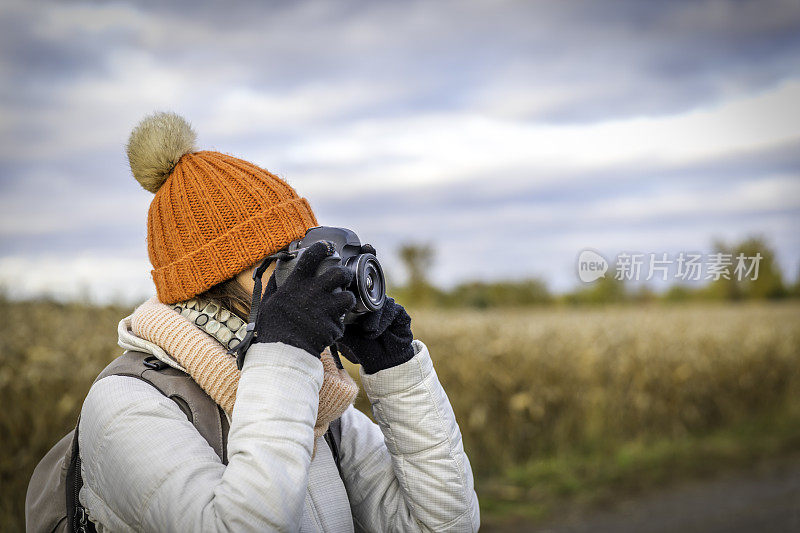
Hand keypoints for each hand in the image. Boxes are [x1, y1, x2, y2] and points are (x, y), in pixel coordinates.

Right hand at [255, 241, 355, 357]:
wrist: (281, 352)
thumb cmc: (272, 326)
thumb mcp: (269, 301)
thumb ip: (275, 284)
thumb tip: (276, 271)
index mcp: (297, 284)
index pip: (312, 257)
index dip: (323, 248)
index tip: (327, 248)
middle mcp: (314, 293)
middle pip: (340, 273)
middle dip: (345, 274)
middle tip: (344, 278)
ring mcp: (325, 309)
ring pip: (348, 297)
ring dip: (346, 300)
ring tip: (341, 303)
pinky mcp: (333, 326)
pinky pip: (341, 323)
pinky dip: (336, 326)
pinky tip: (329, 327)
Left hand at [338, 297, 414, 373]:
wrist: (383, 363)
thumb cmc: (366, 350)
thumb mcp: (349, 338)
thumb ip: (339, 328)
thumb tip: (326, 322)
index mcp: (365, 308)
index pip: (361, 296)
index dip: (355, 302)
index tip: (348, 311)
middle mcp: (379, 306)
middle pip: (373, 298)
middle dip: (365, 309)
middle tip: (360, 325)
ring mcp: (391, 309)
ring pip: (384, 303)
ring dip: (375, 317)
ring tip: (368, 332)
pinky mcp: (402, 314)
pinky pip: (395, 310)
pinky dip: (385, 320)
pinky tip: (378, 332)